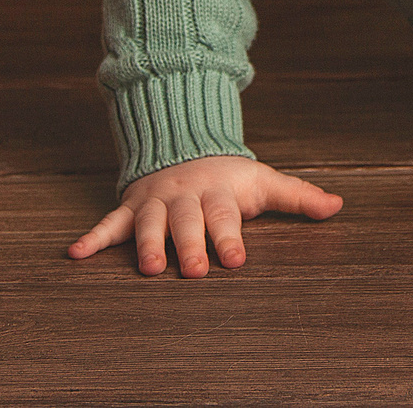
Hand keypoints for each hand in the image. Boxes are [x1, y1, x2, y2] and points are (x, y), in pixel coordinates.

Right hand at [66, 154, 342, 277]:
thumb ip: (298, 197)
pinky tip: (75, 254)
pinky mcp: (131, 207)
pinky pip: (109, 223)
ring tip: (147, 268)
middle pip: (187, 222)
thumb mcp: (264, 182)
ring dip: (147, 244)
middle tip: (194, 270)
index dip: (230, 237)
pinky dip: (92, 238)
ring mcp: (155, 202)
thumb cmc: (230, 177)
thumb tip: (338, 207)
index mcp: (219, 193)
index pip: (225, 216)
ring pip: (149, 223)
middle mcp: (185, 197)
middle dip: (190, 245)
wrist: (186, 143)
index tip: (236, 258)